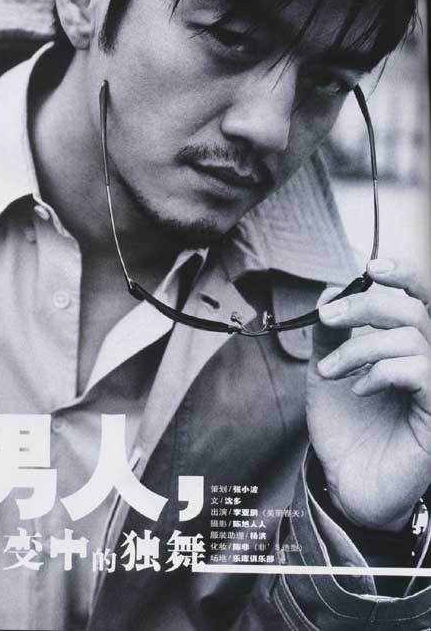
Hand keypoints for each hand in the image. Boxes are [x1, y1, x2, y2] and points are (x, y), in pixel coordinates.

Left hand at [306, 257, 430, 531]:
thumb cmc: (344, 426)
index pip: (421, 299)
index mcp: (407, 347)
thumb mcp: (328, 369)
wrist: (346, 481)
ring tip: (329, 371)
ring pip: (412, 338)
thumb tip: (331, 290)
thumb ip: (331, 333)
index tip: (371, 268)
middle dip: (367, 305)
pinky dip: (381, 372)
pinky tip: (357, 389)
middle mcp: (428, 362)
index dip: (405, 275)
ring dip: (359, 347)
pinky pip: (419, 372)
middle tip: (328, 319)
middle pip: (415, 310)